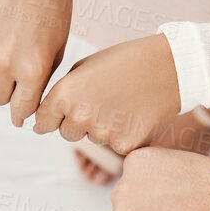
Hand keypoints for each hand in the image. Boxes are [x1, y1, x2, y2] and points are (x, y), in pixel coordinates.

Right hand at [0, 0, 71, 125]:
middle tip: (15, 62)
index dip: (22, 108)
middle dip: (6, 86)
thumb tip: (19, 116)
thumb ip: (39, 83)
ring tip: (3, 39)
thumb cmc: (52, 10)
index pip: (20, 110)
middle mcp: (6, 61)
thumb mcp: (56, 49)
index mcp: (34, 69)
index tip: (22, 102)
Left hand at [33, 34, 179, 152]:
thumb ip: (61, 94)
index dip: (53, 117)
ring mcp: (103, 134)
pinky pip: (115, 148)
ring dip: (102, 128)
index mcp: (65, 94)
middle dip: (79, 122)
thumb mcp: (84, 68)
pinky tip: (136, 115)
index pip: (43, 121)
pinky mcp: (125, 147)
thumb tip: (40, 123)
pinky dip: (124, 136)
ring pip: (92, 139)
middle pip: (67, 133)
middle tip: (103, 101)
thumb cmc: (125, 62)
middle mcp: (81, 116)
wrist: (169, 67)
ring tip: (123, 103)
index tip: (63, 112)